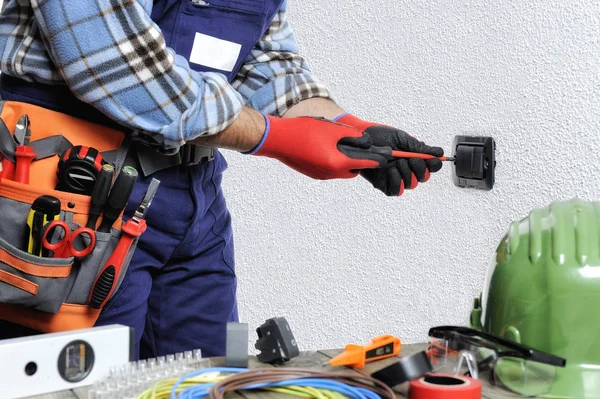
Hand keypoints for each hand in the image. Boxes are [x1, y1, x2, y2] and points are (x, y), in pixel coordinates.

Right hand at [249, 114, 388, 179]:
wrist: (277, 140)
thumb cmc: (305, 131)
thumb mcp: (332, 130)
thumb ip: (352, 136)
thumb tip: (367, 141)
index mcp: (338, 163)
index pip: (366, 162)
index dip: (379, 157)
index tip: (390, 155)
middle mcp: (331, 173)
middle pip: (355, 169)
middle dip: (363, 160)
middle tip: (369, 149)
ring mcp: (321, 175)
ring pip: (343, 170)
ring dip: (348, 160)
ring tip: (347, 146)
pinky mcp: (313, 173)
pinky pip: (330, 170)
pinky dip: (335, 161)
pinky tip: (330, 149)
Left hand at [335, 114, 443, 195]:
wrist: (361, 139)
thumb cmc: (380, 136)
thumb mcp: (402, 139)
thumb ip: (420, 148)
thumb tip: (439, 152)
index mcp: (413, 157)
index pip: (431, 166)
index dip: (434, 165)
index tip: (431, 159)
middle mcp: (406, 169)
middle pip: (423, 177)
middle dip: (420, 168)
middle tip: (410, 158)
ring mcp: (395, 177)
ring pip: (411, 184)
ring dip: (407, 173)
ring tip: (397, 162)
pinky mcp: (384, 184)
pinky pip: (396, 190)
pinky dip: (397, 181)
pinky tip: (391, 170)